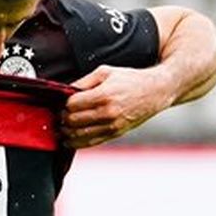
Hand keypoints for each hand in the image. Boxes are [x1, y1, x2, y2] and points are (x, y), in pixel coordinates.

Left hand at [61, 65, 175, 148]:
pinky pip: (90, 143)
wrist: (155, 92)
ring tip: (62, 127)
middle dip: (63, 118)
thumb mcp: (106, 72)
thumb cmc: (130, 80)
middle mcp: (107, 113)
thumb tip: (65, 91)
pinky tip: (70, 139)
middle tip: (60, 115)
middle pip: (73, 121)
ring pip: (79, 135)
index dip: (63, 105)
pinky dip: (77, 143)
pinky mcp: (115, 134)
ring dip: (66, 133)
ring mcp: (111, 126)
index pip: (72, 105)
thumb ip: (84, 82)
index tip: (62, 103)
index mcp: (103, 95)